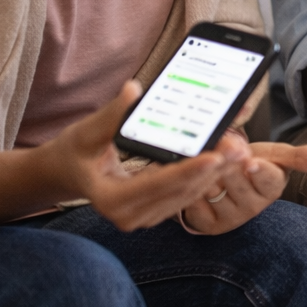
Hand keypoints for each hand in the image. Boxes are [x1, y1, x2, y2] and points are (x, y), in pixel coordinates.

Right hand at [46, 82, 237, 230]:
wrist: (68, 173)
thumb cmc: (75, 151)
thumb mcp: (86, 131)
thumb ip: (112, 114)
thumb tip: (134, 89)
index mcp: (110, 199)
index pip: (157, 184)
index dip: (187, 170)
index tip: (214, 155)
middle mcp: (130, 215)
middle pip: (180, 190)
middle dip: (212, 168)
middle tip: (237, 145)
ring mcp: (145, 216)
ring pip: (189, 194)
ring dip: (216, 172)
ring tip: (239, 148)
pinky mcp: (157, 210)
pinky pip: (187, 193)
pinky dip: (206, 174)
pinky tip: (225, 156)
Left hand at [179, 132, 306, 234]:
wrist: (222, 179)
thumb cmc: (251, 163)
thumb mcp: (274, 155)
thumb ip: (300, 157)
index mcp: (274, 188)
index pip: (269, 179)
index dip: (259, 170)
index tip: (251, 162)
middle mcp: (255, 207)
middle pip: (235, 179)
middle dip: (225, 161)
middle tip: (225, 152)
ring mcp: (232, 218)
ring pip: (212, 188)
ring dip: (207, 174)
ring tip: (214, 170)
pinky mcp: (210, 225)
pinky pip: (195, 201)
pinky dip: (194, 189)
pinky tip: (200, 186)